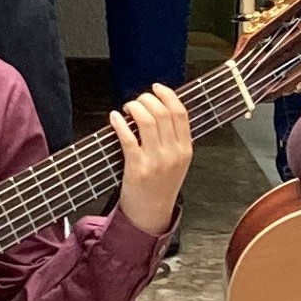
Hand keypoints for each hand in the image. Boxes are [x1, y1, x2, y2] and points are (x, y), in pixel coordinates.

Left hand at [106, 84, 196, 235]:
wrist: (151, 212)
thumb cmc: (161, 185)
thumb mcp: (177, 161)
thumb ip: (173, 138)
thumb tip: (160, 109)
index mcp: (186, 149)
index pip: (181, 113)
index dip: (168, 95)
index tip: (157, 88)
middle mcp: (173, 153)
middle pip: (162, 113)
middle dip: (147, 99)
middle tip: (138, 100)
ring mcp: (156, 160)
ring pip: (146, 121)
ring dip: (134, 107)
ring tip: (127, 107)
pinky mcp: (137, 167)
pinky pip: (127, 137)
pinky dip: (119, 123)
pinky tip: (115, 118)